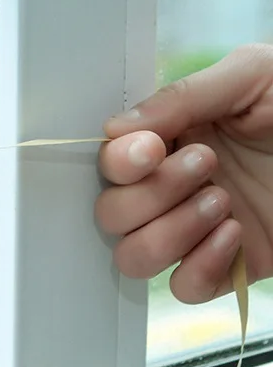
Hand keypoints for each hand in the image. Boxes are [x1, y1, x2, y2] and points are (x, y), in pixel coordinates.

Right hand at [95, 43, 272, 302]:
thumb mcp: (255, 78)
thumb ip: (183, 97)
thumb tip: (115, 129)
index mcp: (174, 139)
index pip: (110, 165)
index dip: (119, 163)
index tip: (150, 150)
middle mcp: (176, 188)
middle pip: (112, 215)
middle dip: (150, 194)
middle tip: (205, 163)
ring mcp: (197, 231)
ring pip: (134, 258)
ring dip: (168, 232)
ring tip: (220, 202)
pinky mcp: (229, 267)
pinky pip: (182, 288)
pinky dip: (200, 266)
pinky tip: (235, 234)